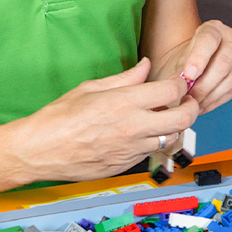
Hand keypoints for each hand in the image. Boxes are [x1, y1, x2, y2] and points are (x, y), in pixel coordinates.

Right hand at [13, 59, 200, 182]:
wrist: (39, 151)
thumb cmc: (59, 117)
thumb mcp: (91, 88)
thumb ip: (125, 78)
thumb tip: (145, 66)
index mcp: (124, 102)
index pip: (172, 91)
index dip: (181, 85)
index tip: (179, 83)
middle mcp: (133, 127)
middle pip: (183, 118)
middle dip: (192, 107)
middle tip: (187, 102)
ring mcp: (131, 149)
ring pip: (171, 138)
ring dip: (173, 127)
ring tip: (163, 119)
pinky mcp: (126, 165)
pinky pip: (151, 153)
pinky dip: (153, 142)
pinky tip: (142, 134)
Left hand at [169, 20, 231, 113]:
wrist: (205, 63)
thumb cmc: (191, 60)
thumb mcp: (181, 59)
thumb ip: (180, 69)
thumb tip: (177, 84)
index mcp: (214, 28)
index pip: (209, 40)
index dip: (199, 58)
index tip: (188, 76)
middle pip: (222, 64)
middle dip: (204, 85)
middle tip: (189, 98)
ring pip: (230, 80)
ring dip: (210, 96)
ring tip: (195, 105)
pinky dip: (217, 101)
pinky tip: (205, 105)